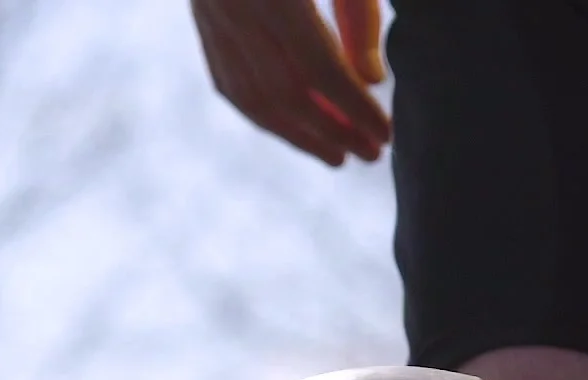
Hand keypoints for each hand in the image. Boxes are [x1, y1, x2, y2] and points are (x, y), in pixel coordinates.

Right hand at [192, 0, 389, 164]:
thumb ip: (357, 12)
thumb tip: (370, 80)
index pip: (319, 65)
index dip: (354, 108)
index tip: (386, 135)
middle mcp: (233, 5)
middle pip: (283, 92)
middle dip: (330, 131)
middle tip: (370, 156)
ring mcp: (209, 12)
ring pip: (250, 95)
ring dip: (298, 134)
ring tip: (338, 154)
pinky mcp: (200, 15)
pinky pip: (227, 79)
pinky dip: (262, 112)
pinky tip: (296, 128)